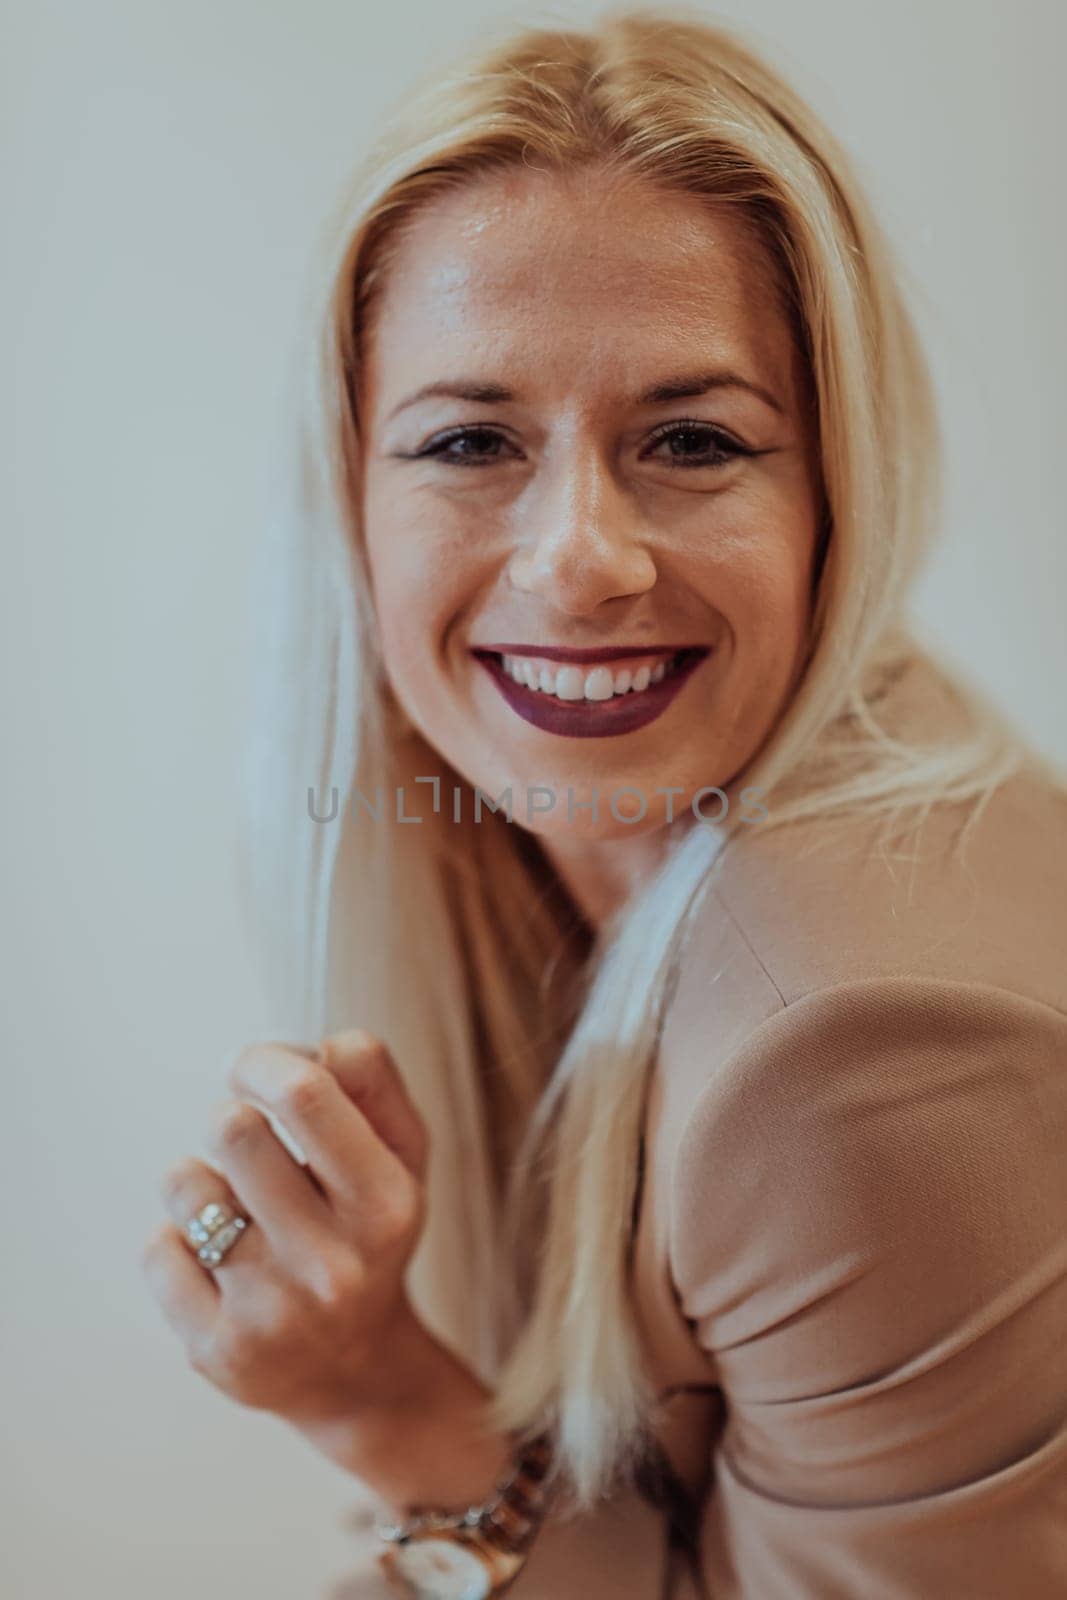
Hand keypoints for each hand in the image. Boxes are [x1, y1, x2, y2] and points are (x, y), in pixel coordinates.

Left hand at [139, 1029, 431, 1430]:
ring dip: (201, 1180)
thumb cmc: (367, 1228)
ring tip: (237, 1209)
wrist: (355, 1369)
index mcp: (386, 1204)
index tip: (255, 1071)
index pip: (304, 1092)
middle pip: (233, 1126)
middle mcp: (333, 1265)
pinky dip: (176, 1242)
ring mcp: (272, 1313)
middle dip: (233, 1118)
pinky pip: (156, 1248)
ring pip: (185, 1181)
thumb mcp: (400, 1151)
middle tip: (250, 1146)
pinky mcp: (215, 1351)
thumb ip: (370, 1077)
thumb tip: (314, 1049)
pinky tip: (217, 1265)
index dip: (263, 1061)